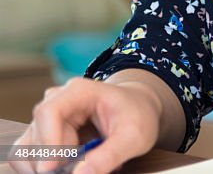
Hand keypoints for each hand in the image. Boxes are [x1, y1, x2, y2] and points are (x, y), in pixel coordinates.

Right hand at [11, 77, 162, 173]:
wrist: (138, 110)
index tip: (51, 170)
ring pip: (28, 151)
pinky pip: (29, 158)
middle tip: (83, 168)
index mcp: (79, 91)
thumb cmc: (138, 116)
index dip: (47, 143)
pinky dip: (46, 169)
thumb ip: (109, 155)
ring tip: (83, 164)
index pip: (49, 112)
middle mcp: (56, 100)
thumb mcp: (134, 137)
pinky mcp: (42, 135)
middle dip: (55, 162)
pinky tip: (71, 167)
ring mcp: (47, 119)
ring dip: (49, 167)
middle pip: (38, 137)